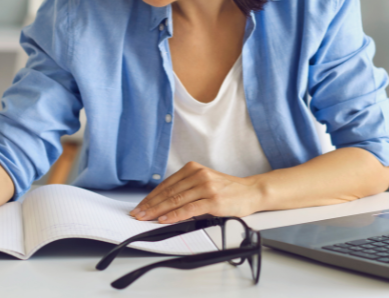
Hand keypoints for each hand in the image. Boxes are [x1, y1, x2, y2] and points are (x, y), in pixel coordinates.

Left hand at [130, 162, 263, 223]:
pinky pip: (189, 209)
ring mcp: (206, 187)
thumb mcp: (204, 182)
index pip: (166, 184)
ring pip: (176, 200)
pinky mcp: (213, 200)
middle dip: (150, 205)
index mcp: (193, 169)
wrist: (251, 191)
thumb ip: (186, 188)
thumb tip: (163, 202)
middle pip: (168, 192)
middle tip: (137, 214)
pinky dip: (175, 215)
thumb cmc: (227, 190)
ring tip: (146, 218)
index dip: (151, 197)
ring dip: (158, 211)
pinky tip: (164, 219)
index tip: (140, 206)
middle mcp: (198, 175)